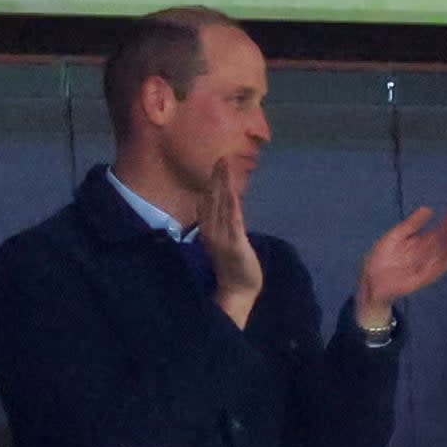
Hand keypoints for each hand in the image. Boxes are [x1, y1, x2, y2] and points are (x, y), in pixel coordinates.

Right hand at [200, 159, 262, 328]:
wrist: (237, 289)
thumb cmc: (231, 265)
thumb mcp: (224, 240)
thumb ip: (220, 224)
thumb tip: (218, 209)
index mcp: (210, 228)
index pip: (209, 201)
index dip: (212, 182)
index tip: (216, 162)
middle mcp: (212, 230)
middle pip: (213, 199)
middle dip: (217, 178)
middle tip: (221, 157)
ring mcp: (222, 237)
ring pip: (221, 206)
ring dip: (222, 186)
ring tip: (225, 166)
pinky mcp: (235, 244)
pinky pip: (232, 222)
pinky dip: (231, 206)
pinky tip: (233, 192)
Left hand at [355, 201, 446, 327]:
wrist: (369, 279)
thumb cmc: (382, 258)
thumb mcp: (396, 235)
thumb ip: (412, 224)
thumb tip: (429, 209)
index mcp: (426, 243)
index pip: (446, 228)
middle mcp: (431, 254)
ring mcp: (428, 267)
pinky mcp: (422, 279)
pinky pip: (439, 269)